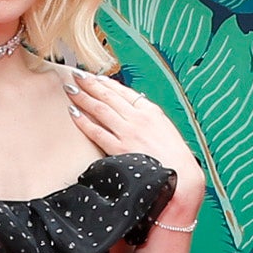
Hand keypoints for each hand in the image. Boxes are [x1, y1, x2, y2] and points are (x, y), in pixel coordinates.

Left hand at [62, 66, 200, 202]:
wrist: (181, 176)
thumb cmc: (175, 156)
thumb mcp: (166, 129)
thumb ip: (149, 118)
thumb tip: (134, 110)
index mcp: (151, 111)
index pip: (123, 91)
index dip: (106, 83)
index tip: (95, 77)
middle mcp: (138, 118)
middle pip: (108, 96)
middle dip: (90, 84)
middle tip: (76, 76)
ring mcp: (128, 133)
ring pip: (100, 110)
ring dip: (83, 97)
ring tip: (70, 89)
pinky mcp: (120, 149)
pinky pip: (97, 131)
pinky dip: (83, 121)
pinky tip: (73, 113)